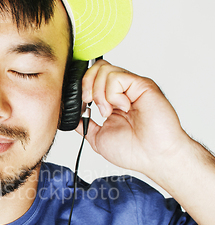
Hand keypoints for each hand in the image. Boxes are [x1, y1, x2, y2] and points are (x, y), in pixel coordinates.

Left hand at [77, 60, 191, 181]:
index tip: (82, 105)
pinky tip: (124, 107)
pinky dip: (113, 94)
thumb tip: (71, 117)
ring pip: (104, 69)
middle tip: (90, 104)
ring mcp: (132, 87)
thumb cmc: (134, 151)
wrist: (154, 157)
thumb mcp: (97, 138)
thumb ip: (84, 125)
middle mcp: (122, 91)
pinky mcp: (142, 85)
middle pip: (97, 68)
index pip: (93, 78)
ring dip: (100, 93)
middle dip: (86, 85)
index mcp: (112, 101)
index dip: (82, 87)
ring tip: (109, 111)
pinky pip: (117, 77)